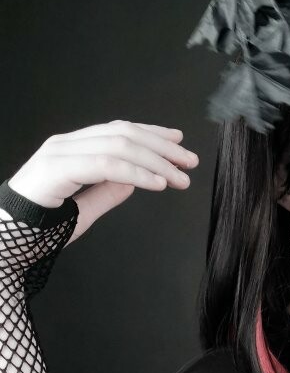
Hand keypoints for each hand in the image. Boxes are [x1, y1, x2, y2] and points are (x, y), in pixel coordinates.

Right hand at [6, 120, 199, 245]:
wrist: (6, 241)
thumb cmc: (39, 229)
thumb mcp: (84, 209)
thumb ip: (107, 191)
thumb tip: (135, 180)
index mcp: (73, 149)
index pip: (119, 131)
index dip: (152, 135)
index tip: (179, 145)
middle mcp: (66, 144)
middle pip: (123, 133)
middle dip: (161, 147)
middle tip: (189, 162)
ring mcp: (60, 153)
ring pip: (118, 146)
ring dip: (156, 161)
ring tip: (179, 177)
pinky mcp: (57, 169)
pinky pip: (105, 165)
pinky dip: (136, 173)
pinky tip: (157, 183)